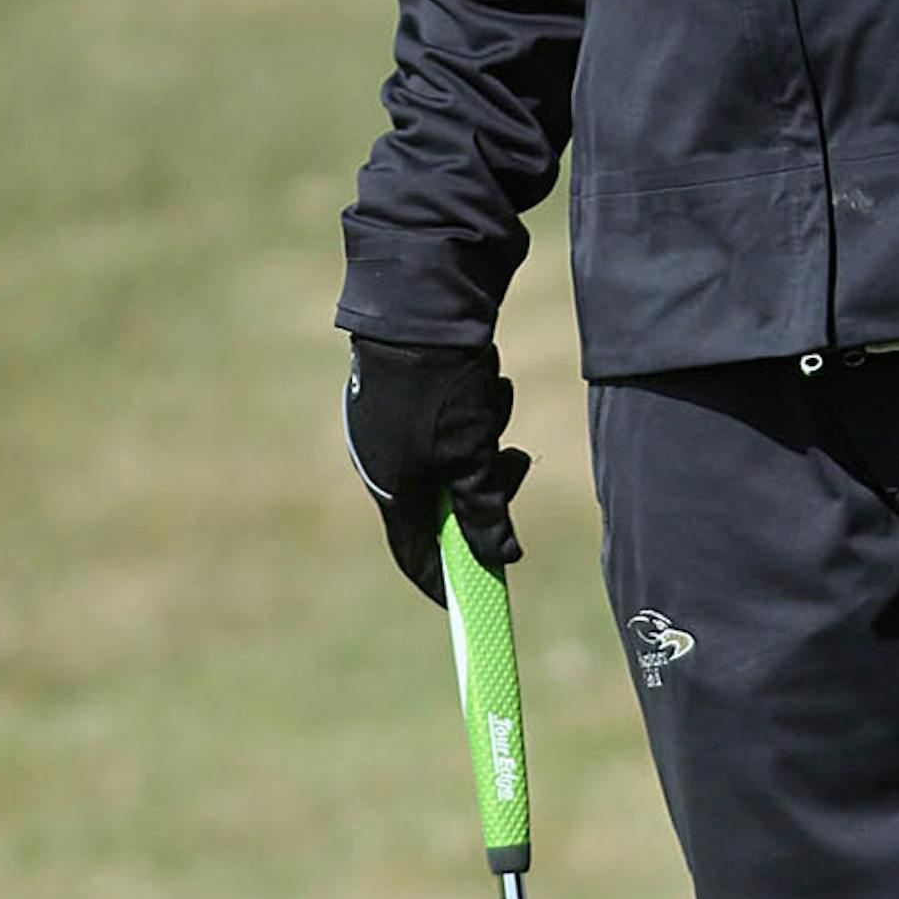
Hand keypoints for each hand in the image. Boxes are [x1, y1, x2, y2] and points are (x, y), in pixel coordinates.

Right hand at [342, 337, 528, 604]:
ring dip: (487, 438)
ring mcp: (397, 425)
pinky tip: (486, 378)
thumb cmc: (438, 384)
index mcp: (389, 486)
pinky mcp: (415, 394)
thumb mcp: (470, 454)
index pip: (413, 555)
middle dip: (487, 487)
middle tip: (512, 462)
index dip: (444, 580)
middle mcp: (386, 460)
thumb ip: (485, 510)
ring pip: (459, 457)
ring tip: (492, 400)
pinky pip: (457, 421)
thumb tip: (504, 556)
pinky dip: (479, 410)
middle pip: (448, 502)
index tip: (472, 599)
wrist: (420, 299)